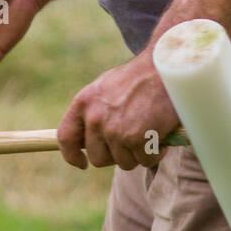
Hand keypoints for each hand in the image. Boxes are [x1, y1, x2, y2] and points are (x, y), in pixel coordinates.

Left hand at [58, 54, 179, 170]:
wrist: (165, 67)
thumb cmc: (138, 78)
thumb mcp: (105, 88)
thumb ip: (93, 111)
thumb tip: (87, 139)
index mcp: (84, 102)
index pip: (65, 138)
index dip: (72, 155)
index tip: (82, 162)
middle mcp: (95, 118)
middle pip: (98, 158)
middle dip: (116, 156)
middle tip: (131, 142)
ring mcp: (115, 130)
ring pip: (124, 163)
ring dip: (138, 154)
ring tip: (149, 132)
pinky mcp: (136, 139)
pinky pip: (145, 160)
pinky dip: (155, 153)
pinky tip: (160, 134)